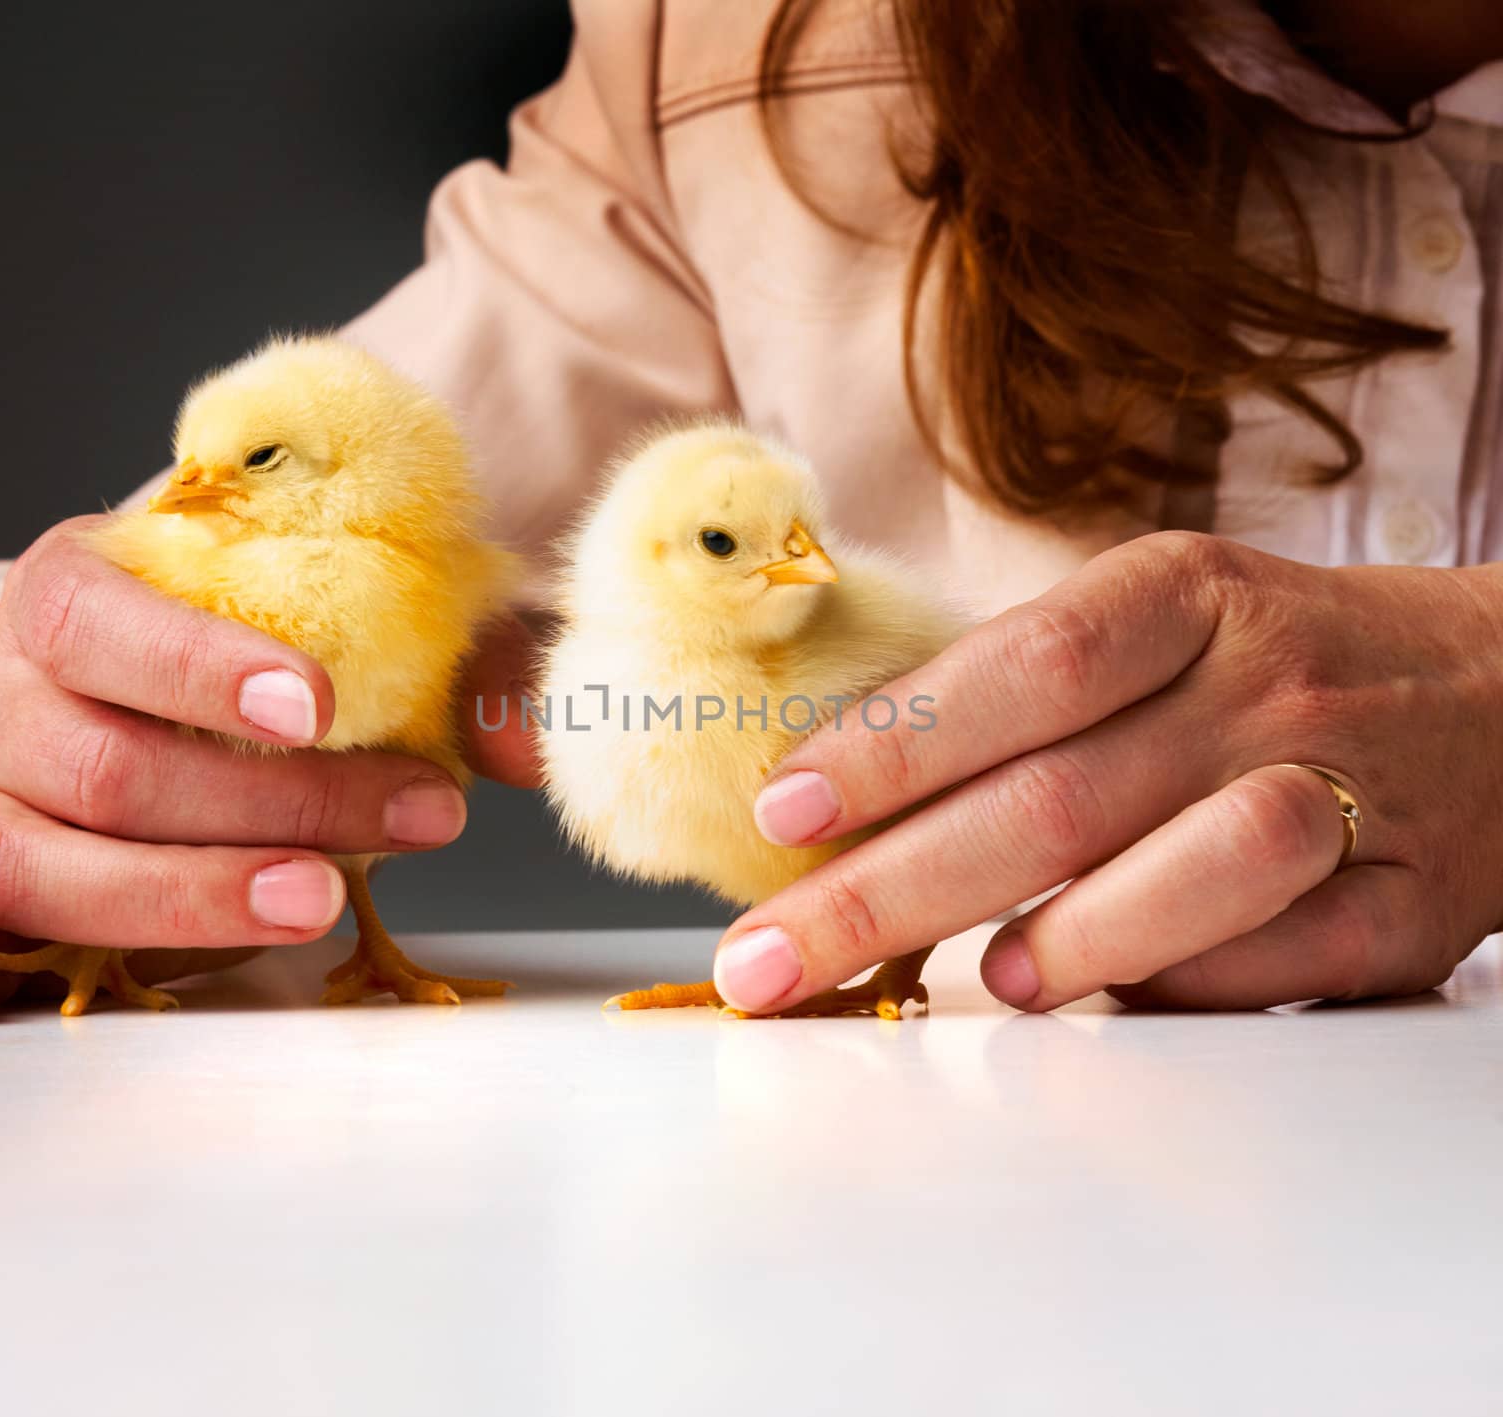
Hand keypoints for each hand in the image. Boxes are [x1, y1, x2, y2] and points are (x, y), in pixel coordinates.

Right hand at [0, 515, 503, 1022]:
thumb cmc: (254, 640)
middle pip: (112, 767)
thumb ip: (442, 662)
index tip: (322, 707)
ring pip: (48, 861)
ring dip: (191, 894)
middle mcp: (6, 691)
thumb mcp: (345, 617)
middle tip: (415, 818)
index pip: (104, 620)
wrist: (146, 669)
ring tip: (323, 899)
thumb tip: (528, 746)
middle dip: (276, 806)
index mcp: (75, 588)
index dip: (205, 668)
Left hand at [714, 532, 1502, 1013]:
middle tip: (769, 962)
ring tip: (976, 977)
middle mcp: (1264, 682)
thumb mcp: (1152, 624)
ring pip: (1201, 866)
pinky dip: (1185, 985)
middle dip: (888, 892)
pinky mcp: (1407, 902)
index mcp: (1184, 594)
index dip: (891, 744)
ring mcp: (1351, 789)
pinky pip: (1288, 958)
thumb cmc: (1269, 659)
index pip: (1021, 666)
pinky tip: (1112, 996)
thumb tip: (838, 806)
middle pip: (1059, 794)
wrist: (1498, 689)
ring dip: (1065, 937)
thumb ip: (1013, 699)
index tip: (782, 814)